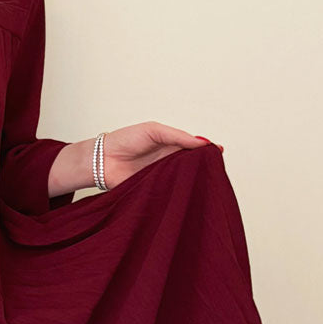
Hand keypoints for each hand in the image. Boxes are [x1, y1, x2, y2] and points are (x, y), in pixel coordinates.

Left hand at [100, 121, 222, 187]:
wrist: (103, 159)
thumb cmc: (126, 140)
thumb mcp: (154, 131)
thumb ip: (178, 136)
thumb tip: (203, 143)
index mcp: (171, 146)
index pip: (195, 149)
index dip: (207, 151)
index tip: (220, 152)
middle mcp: (170, 162)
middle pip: (193, 166)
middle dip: (204, 167)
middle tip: (215, 168)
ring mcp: (163, 177)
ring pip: (184, 180)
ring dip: (193, 180)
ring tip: (206, 179)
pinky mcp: (156, 191)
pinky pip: (172, 193)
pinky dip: (180, 193)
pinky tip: (189, 191)